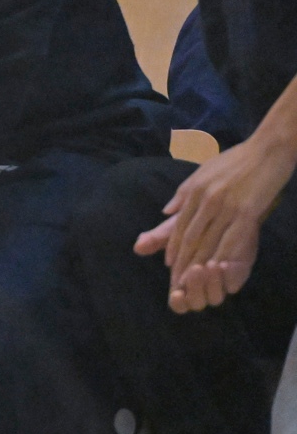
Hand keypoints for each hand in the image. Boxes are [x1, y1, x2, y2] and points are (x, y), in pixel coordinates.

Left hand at [133, 136, 295, 312]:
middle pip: (191, 237)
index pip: (180, 226)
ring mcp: (225, 206)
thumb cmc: (237, 160)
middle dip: (183, 262)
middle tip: (179, 283)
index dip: (173, 248)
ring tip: (196, 282)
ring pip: (209, 241)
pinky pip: (232, 239)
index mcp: (194, 190)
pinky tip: (221, 269)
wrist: (268, 150)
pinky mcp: (246, 211)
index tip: (169, 265)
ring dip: (201, 264)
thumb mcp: (204, 171)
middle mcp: (205, 199)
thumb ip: (184, 193)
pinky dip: (224, 256)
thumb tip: (166, 211)